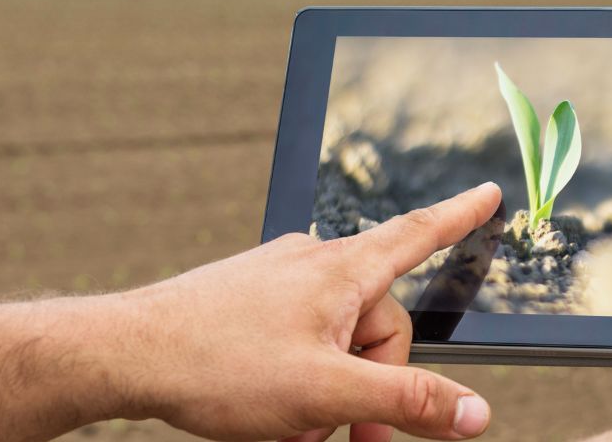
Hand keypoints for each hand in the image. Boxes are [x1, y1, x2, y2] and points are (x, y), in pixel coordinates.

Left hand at [119, 182, 501, 441]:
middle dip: (372, 388)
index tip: (487, 195)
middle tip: (353, 439)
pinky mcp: (253, 300)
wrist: (124, 355)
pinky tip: (274, 413)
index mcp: (342, 271)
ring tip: (294, 429)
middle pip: (380, 325)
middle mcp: (314, 264)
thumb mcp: (326, 393)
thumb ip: (405, 401)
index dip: (460, 217)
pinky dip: (301, 379)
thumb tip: (473, 412)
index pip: (419, 234)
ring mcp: (280, 281)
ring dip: (330, 392)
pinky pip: (301, 339)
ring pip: (337, 339)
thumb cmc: (216, 362)